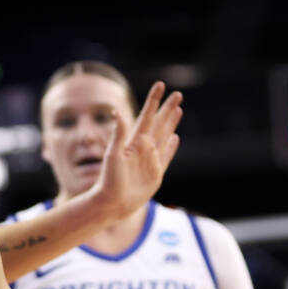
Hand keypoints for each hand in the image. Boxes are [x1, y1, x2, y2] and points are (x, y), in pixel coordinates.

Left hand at [89, 81, 182, 216]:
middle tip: (178, 93)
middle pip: (159, 123)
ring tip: (178, 109)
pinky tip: (175, 137)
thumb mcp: (113, 155)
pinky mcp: (156, 173)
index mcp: (134, 141)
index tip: (160, 85)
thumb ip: (118, 134)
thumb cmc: (109, 180)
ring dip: (171, 122)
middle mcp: (143, 148)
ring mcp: (151, 160)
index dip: (154, 101)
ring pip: (164, 135)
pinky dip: (171, 146)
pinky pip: (166, 156)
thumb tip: (117, 112)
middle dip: (167, 108)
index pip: (146, 116)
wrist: (113, 203)